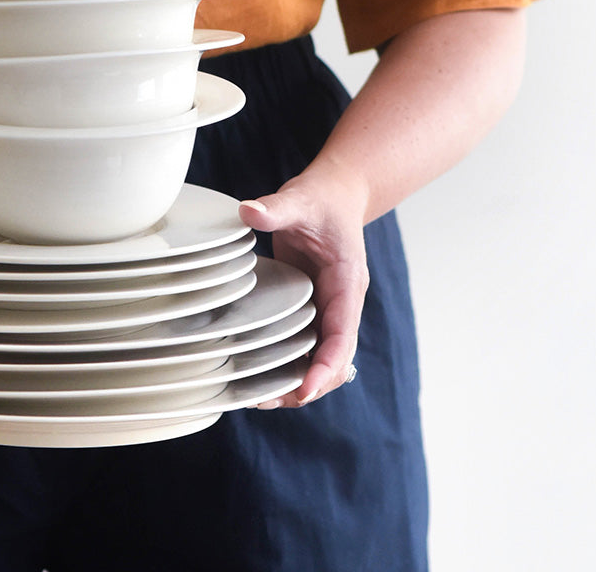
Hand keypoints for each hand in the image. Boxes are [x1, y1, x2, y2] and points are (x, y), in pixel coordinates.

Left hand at [239, 160, 368, 407]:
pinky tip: (261, 376)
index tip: (305, 390)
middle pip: (334, 359)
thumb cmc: (322, 200)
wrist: (335, 196)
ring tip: (260, 398)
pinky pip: (306, 345)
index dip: (326, 366)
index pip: (342, 335)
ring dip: (297, 380)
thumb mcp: (299, 200)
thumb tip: (248, 211)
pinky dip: (289, 363)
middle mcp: (342, 304)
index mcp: (348, 284)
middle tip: (269, 400)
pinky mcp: (313, 309)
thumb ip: (276, 208)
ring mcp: (329, 309)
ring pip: (320, 358)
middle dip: (308, 384)